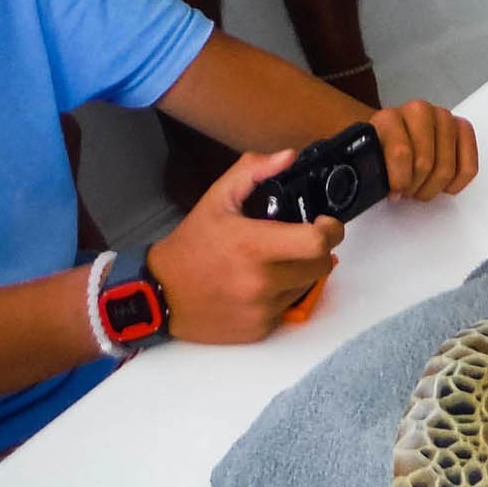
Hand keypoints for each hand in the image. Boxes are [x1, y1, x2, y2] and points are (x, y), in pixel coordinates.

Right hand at [146, 147, 344, 342]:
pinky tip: (259, 285)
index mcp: (253, 245)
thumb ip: (253, 171)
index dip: (330, 230)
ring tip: (273, 263)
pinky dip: (282, 294)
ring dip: (300, 272)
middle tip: (299, 241)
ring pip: (307, 286)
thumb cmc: (191, 245)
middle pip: (322, 265)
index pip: (317, 242)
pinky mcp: (259, 330)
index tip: (322, 223)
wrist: (157, 294)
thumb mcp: (217, 199)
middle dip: (317, 250)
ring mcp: (261, 309)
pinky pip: (288, 307)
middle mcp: (260, 281)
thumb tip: (289, 156)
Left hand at [370, 98, 477, 199]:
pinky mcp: (462, 128)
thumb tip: (363, 187)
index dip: (398, 182)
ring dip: (433, 187)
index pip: (401, 153)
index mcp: (389, 118)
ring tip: (421, 187)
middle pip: (425, 164)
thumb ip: (363, 169)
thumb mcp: (364, 158)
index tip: (393, 192)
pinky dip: (456, 183)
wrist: (393, 135)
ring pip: (447, 167)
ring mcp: (443, 118)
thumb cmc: (381, 150)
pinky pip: (468, 166)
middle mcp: (418, 111)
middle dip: (415, 187)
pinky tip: (443, 184)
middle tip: (407, 190)